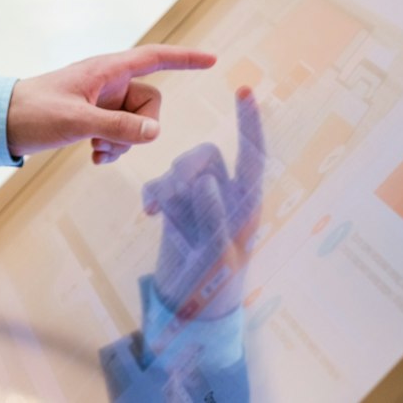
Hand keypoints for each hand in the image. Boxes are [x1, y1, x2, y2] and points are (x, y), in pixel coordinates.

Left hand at [6, 44, 216, 164]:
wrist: (1, 122)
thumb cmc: (34, 112)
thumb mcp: (77, 122)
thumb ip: (118, 128)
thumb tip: (155, 134)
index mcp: (106, 70)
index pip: (155, 58)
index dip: (184, 59)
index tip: (212, 60)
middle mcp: (108, 82)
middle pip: (150, 102)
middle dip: (140, 128)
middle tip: (111, 142)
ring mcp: (102, 100)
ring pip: (136, 122)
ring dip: (124, 142)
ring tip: (96, 152)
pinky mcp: (94, 117)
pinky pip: (121, 133)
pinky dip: (113, 147)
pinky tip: (93, 156)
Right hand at [145, 87, 266, 321]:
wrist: (190, 312)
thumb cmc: (215, 288)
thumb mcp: (219, 256)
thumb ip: (215, 216)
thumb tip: (205, 181)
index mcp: (248, 203)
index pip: (253, 155)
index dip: (249, 123)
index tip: (243, 91)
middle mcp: (225, 195)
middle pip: (206, 156)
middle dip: (187, 166)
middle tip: (174, 193)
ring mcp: (198, 201)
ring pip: (181, 169)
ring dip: (169, 185)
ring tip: (162, 212)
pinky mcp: (176, 210)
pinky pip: (162, 185)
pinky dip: (155, 194)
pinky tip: (149, 212)